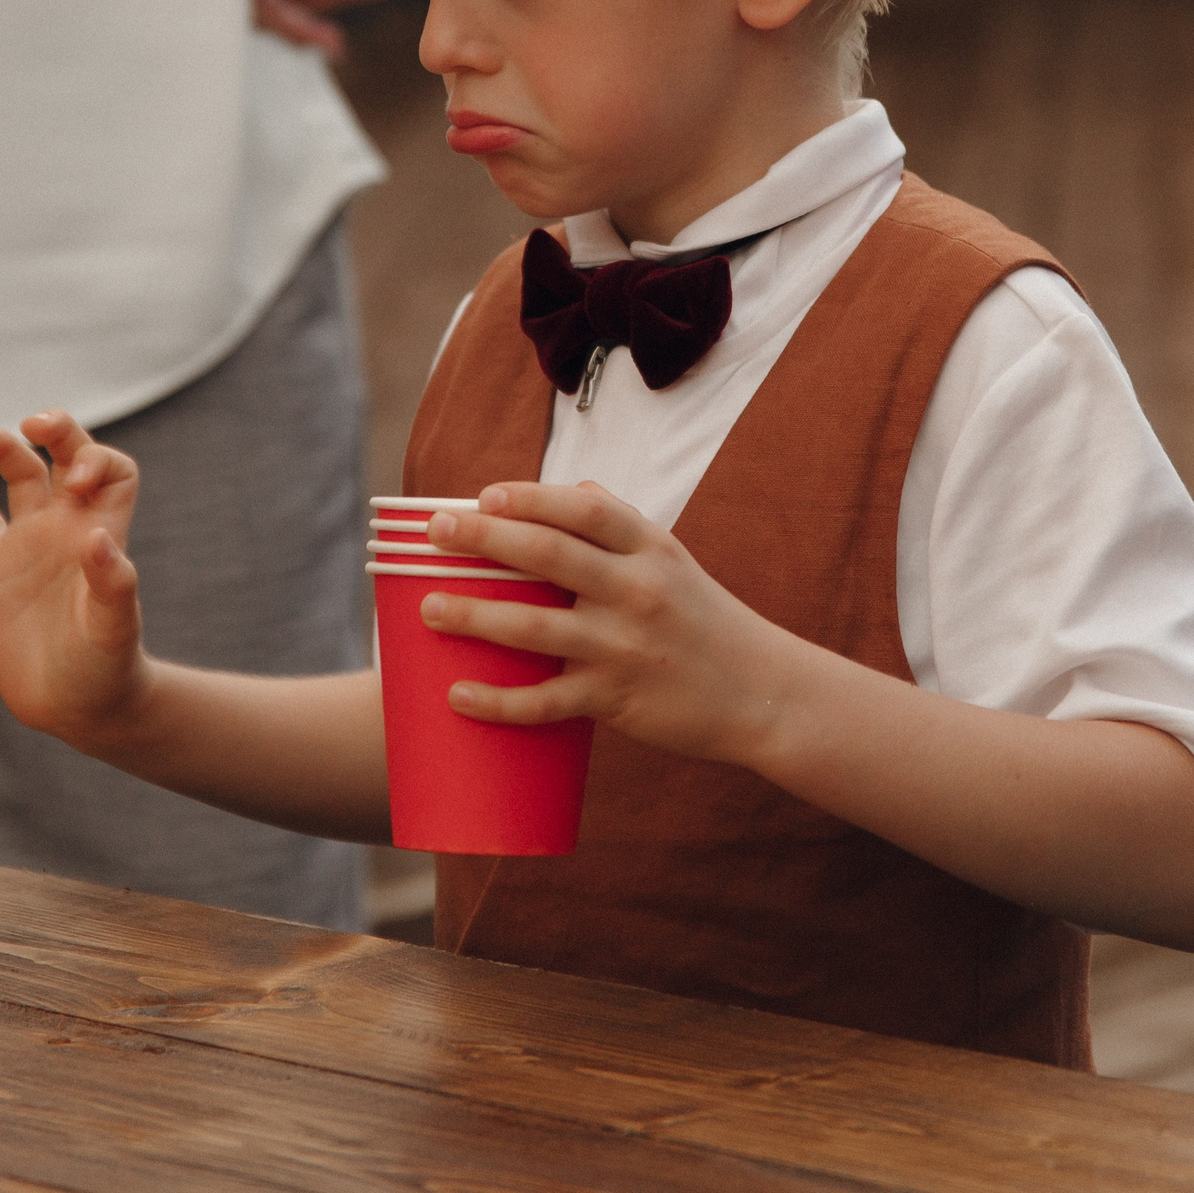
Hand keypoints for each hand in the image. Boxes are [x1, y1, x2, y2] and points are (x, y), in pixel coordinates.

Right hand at [0, 412, 152, 745]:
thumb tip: (97, 536)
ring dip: (2, 447)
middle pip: (64, 457)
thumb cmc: (106, 669)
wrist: (73, 706)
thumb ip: (112, 582)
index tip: (76, 479)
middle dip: (55, 430)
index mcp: (101, 533)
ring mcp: (28, 544)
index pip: (111, 469)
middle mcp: (66, 528)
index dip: (96, 458)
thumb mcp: (115, 629)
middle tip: (34, 424)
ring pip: (20, 477)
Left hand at [413, 481, 801, 764]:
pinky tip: (457, 693)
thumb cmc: (706, 619)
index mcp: (650, 549)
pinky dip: (499, 701)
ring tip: (428, 608)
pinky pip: (547, 701)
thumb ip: (619, 524)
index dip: (530, 498)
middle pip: (548, 556)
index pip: (583, 509)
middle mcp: (637, 591)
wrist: (765, 694)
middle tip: (435, 532)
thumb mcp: (673, 559)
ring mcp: (625, 647)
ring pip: (535, 627)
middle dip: (483, 540)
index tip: (483, 496)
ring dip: (474, 615)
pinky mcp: (617, 699)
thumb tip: (567, 491)